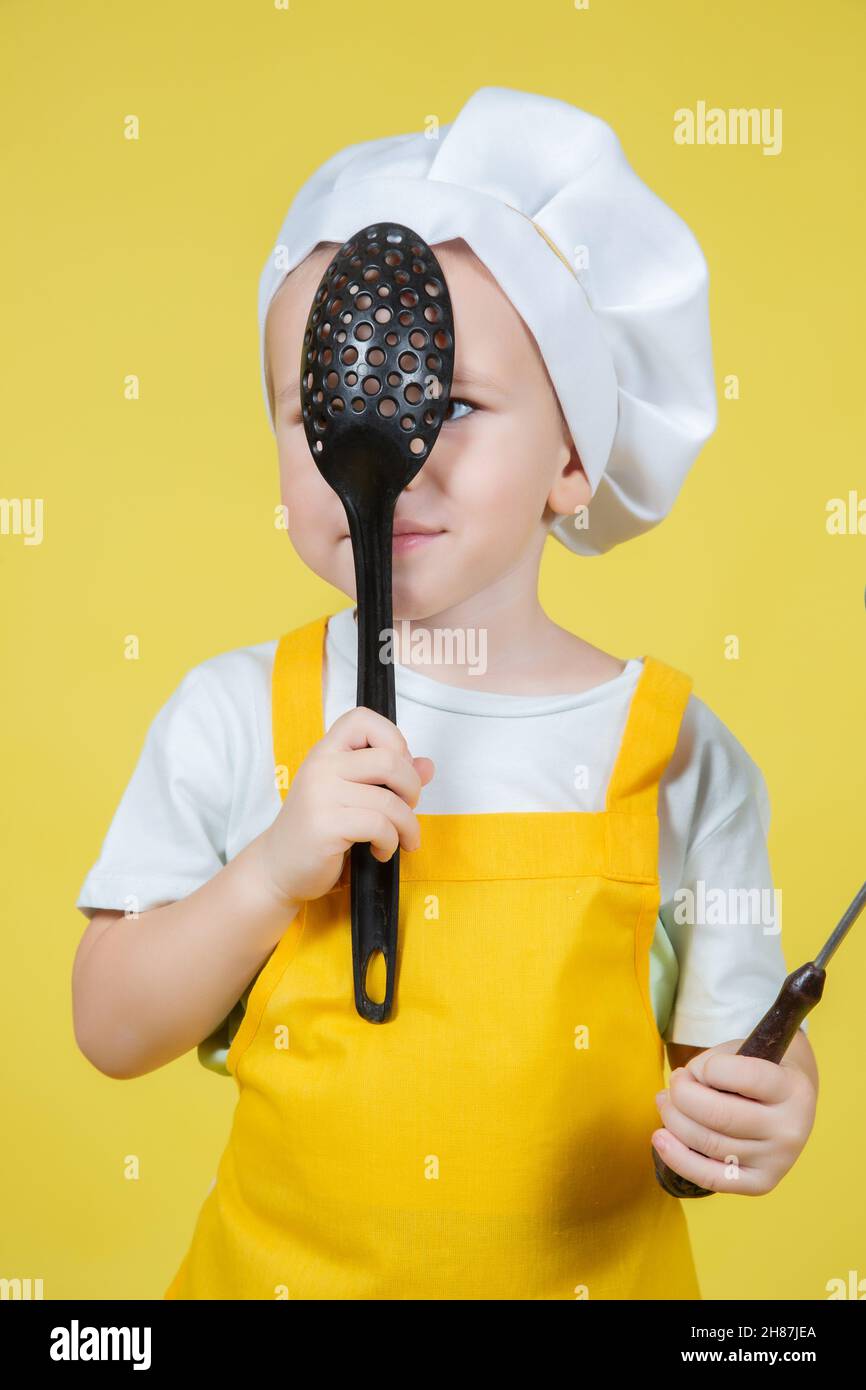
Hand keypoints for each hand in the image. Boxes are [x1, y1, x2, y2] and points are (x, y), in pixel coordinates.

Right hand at [255, 705, 434, 906]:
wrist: (278, 867)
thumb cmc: (317, 830)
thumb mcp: (353, 796)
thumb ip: (390, 779)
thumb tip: (427, 765)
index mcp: (327, 751)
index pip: (363, 719)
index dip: (393, 739)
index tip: (397, 770)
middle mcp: (322, 765)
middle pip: (390, 759)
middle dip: (412, 788)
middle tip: (407, 808)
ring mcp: (321, 793)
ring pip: (390, 800)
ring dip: (407, 825)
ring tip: (399, 839)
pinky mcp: (325, 824)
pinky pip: (379, 826)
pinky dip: (391, 842)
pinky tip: (380, 851)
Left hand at [651, 1038, 817, 1194]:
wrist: (791, 1103)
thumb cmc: (757, 1070)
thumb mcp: (743, 1053)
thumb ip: (709, 1066)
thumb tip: (670, 1098)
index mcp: (792, 1088)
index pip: (745, 1076)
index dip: (708, 1068)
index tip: (699, 1067)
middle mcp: (790, 1129)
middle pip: (719, 1115)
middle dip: (681, 1096)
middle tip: (674, 1085)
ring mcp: (777, 1161)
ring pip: (709, 1144)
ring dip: (674, 1120)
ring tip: (666, 1104)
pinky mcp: (761, 1184)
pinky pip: (711, 1178)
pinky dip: (678, 1158)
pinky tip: (661, 1139)